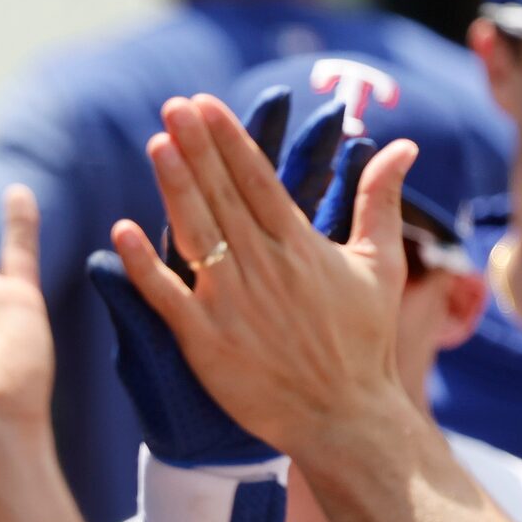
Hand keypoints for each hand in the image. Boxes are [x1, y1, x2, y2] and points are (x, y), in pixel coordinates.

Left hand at [108, 93, 416, 458]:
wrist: (345, 418)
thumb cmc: (364, 343)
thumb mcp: (381, 265)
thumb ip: (380, 201)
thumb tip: (401, 146)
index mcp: (299, 245)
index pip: (256, 179)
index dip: (227, 140)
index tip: (203, 104)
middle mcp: (263, 266)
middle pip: (221, 195)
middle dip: (196, 147)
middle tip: (172, 105)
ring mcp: (232, 302)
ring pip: (195, 232)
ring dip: (174, 187)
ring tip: (156, 144)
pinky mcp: (206, 341)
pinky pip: (167, 297)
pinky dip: (143, 266)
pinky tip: (121, 233)